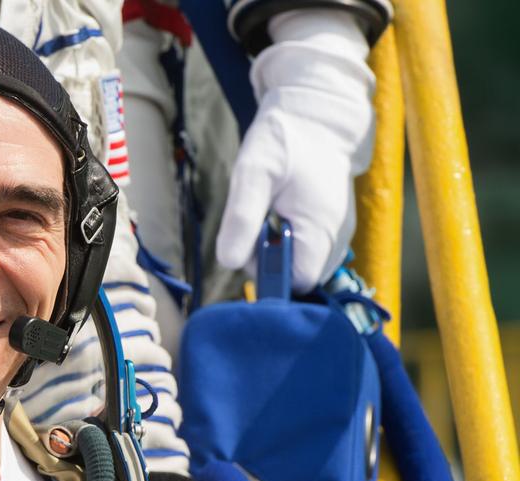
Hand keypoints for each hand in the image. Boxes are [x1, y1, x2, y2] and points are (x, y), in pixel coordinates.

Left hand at [215, 10, 375, 290]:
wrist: (313, 113)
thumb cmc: (284, 140)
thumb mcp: (253, 174)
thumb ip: (241, 218)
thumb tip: (230, 263)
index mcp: (320, 229)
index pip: (297, 283)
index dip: (269, 273)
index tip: (253, 242)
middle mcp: (336, 237)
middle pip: (298, 277)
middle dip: (271, 261)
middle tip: (257, 223)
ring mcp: (336, 232)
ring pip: (301, 264)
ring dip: (277, 250)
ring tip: (269, 213)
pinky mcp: (330, 226)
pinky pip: (306, 249)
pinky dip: (287, 240)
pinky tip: (278, 214)